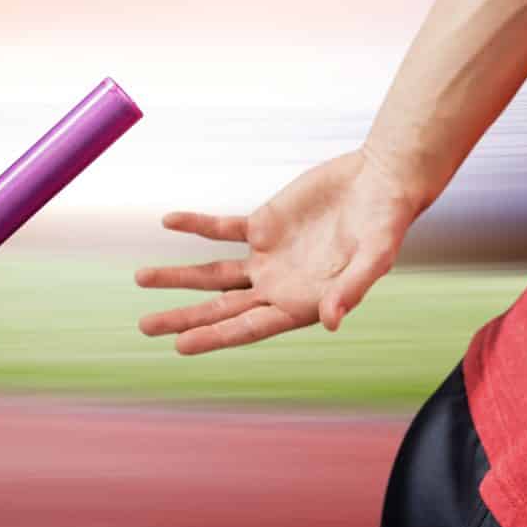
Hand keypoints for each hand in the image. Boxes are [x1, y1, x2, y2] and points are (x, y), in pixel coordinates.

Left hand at [136, 149, 417, 354]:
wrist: (381, 181)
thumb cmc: (385, 223)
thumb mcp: (375, 257)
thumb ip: (351, 290)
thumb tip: (331, 321)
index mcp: (301, 304)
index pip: (248, 327)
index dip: (215, 337)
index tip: (181, 345)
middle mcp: (277, 287)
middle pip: (221, 308)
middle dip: (183, 317)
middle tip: (146, 327)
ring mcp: (267, 257)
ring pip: (213, 272)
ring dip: (179, 276)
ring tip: (141, 279)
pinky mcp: (262, 225)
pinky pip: (221, 228)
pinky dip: (196, 225)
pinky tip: (169, 221)